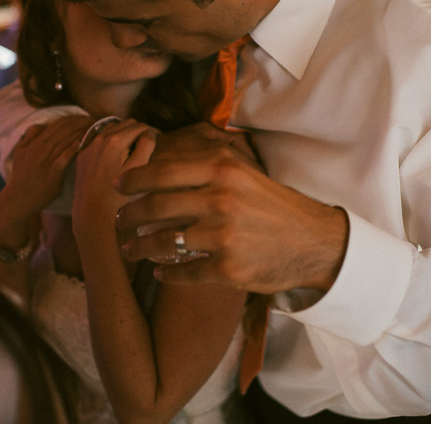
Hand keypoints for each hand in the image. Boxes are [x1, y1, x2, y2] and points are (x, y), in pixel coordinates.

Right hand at [0, 114, 92, 236]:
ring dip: (80, 133)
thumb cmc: (21, 176)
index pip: (57, 124)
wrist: (17, 200)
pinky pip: (62, 160)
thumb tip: (41, 124)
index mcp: (35, 143)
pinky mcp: (51, 176)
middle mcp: (40, 150)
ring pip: (64, 142)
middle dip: (81, 123)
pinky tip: (81, 144)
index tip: (87, 117)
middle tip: (97, 119)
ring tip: (95, 128)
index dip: (73, 119)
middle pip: (63, 131)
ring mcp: (45, 163)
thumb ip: (29, 137)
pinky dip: (71, 151)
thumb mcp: (20, 152)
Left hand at [72, 119, 156, 240]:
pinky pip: (99, 140)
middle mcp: (99, 138)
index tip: (160, 141)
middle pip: (125, 124)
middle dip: (138, 131)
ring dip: (124, 135)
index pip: (140, 126)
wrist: (93, 217)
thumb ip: (146, 145)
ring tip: (134, 150)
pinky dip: (110, 142)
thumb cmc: (120, 198)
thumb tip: (150, 132)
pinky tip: (118, 156)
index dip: (153, 132)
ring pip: (111, 129)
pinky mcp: (82, 155)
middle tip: (149, 145)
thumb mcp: (138, 170)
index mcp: (115, 140)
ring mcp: (88, 146)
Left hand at [115, 124, 348, 294]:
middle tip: (117, 221)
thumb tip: (160, 158)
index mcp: (221, 170)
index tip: (117, 185)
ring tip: (129, 250)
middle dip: (127, 216)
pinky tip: (159, 272)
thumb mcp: (243, 171)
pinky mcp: (227, 268)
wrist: (313, 241)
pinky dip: (166, 273)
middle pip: (155, 206)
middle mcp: (220, 199)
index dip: (133, 179)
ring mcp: (223, 235)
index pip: (162, 171)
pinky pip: (183, 272)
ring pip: (163, 242)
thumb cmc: (271, 204)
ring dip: (139, 247)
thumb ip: (206, 163)